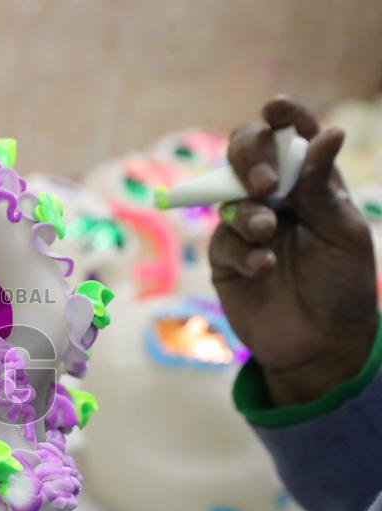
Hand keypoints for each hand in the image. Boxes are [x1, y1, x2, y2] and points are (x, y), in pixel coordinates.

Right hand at [209, 95, 377, 406]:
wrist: (322, 345)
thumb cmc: (343, 287)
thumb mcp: (344, 234)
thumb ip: (324, 188)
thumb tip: (325, 134)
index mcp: (311, 183)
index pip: (292, 138)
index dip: (283, 117)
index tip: (277, 108)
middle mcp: (275, 199)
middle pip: (246, 154)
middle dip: (250, 158)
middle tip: (265, 183)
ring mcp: (246, 228)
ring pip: (229, 197)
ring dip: (247, 210)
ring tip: (267, 233)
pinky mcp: (226, 260)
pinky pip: (223, 241)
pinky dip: (242, 250)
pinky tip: (264, 267)